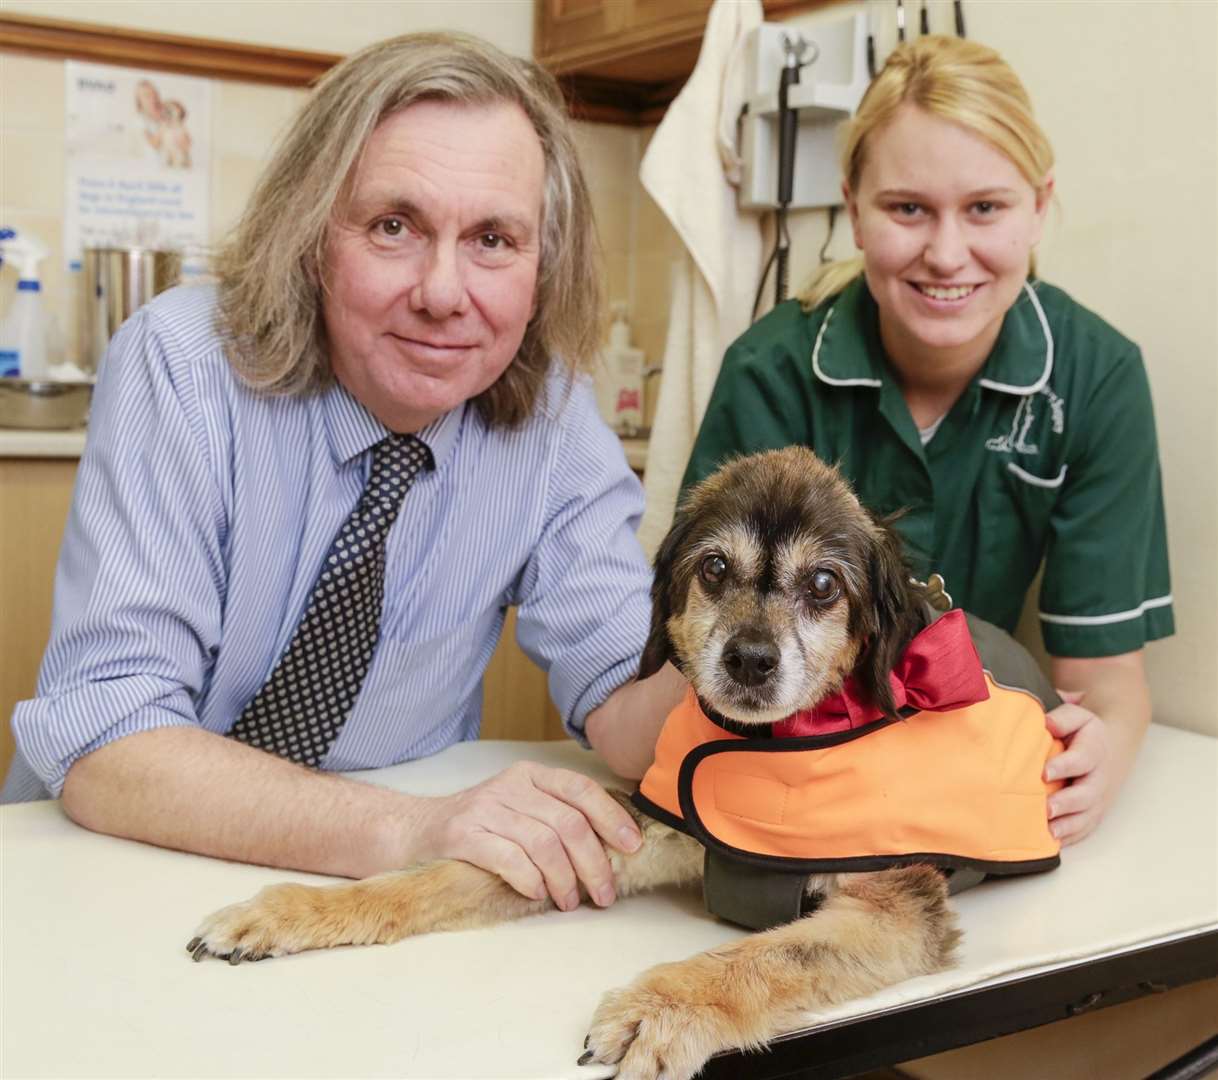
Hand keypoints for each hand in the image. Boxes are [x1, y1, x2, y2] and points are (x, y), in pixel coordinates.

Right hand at [411, 762, 640, 909]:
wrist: (415, 832)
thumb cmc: (480, 828)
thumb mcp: (521, 810)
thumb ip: (558, 819)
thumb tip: (612, 850)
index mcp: (531, 775)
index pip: (581, 790)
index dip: (612, 818)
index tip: (632, 848)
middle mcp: (511, 785)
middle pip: (568, 823)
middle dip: (594, 863)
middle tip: (604, 894)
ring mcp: (486, 808)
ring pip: (544, 843)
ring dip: (565, 879)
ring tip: (569, 901)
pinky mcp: (463, 835)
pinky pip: (509, 858)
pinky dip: (530, 880)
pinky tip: (538, 894)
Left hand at [1044, 690, 1112, 843]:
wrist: (1108, 746)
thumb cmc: (1082, 731)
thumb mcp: (1076, 716)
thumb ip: (1063, 718)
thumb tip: (1047, 724)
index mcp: (1094, 748)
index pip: (1082, 759)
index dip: (1065, 766)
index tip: (1045, 772)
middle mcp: (1099, 777)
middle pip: (1087, 793)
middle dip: (1067, 803)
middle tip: (1047, 809)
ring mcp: (1098, 798)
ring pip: (1087, 816)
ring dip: (1069, 825)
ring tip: (1049, 832)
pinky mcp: (1093, 812)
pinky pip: (1085, 828)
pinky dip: (1071, 837)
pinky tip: (1053, 842)